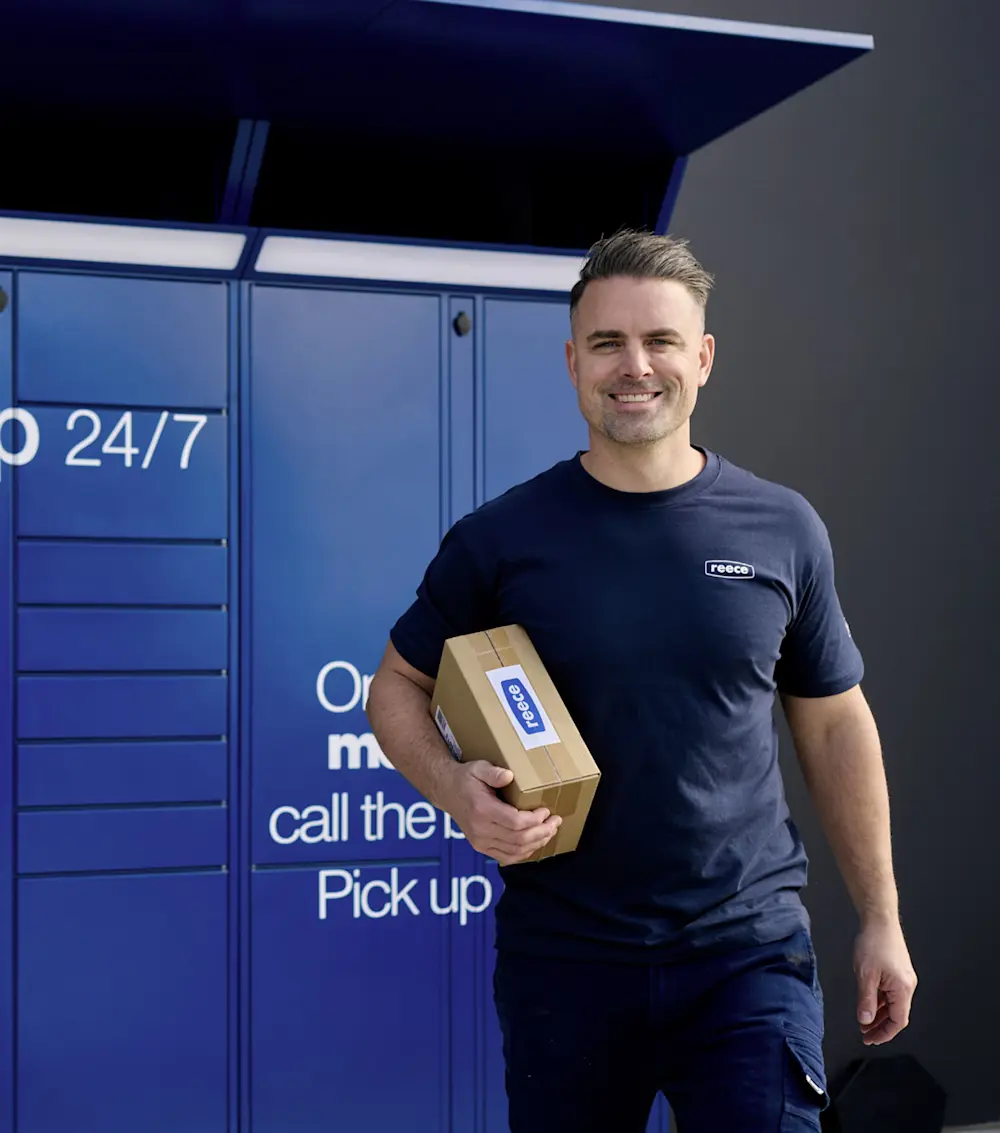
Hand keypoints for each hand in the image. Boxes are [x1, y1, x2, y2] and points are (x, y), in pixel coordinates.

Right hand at [442, 761, 560, 865]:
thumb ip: (493, 773)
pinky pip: (507, 857)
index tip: (546, 811)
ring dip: (537, 843)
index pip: (515, 822)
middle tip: (555, 822)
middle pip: (519, 839)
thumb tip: (509, 776)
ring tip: (549, 831)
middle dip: (542, 832)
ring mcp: (480, 841)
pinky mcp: (481, 847)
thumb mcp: (478, 768)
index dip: (535, 820)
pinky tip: (535, 843)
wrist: (447, 791)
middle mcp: (480, 829)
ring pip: (515, 851)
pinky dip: (524, 853)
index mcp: (482, 809)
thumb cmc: (466, 777)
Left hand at [854, 916, 917, 1044]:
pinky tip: (868, 1003)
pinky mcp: (897, 971)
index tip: (870, 1039)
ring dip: (878, 1014)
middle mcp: (907, 985)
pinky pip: (890, 993)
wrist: (879, 919)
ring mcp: (903, 978)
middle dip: (880, 1026)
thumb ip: (865, 1000)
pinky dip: (880, 1001)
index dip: (884, 1033)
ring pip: (892, 1004)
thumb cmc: (873, 942)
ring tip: (864, 1021)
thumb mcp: (865, 974)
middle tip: (865, 1034)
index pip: (897, 1021)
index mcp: (902, 989)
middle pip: (896, 1014)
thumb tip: (865, 1020)